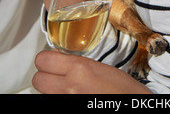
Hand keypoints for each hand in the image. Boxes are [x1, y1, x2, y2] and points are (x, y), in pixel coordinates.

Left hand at [32, 50, 151, 93]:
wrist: (132, 104)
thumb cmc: (123, 89)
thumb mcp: (99, 68)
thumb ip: (77, 64)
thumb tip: (61, 62)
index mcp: (79, 69)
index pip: (42, 60)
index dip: (45, 60)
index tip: (50, 60)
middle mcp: (69, 87)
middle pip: (37, 79)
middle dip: (44, 75)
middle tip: (54, 74)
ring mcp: (67, 102)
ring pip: (44, 93)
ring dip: (51, 89)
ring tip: (67, 87)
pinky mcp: (68, 110)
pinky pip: (54, 102)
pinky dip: (59, 98)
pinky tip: (73, 95)